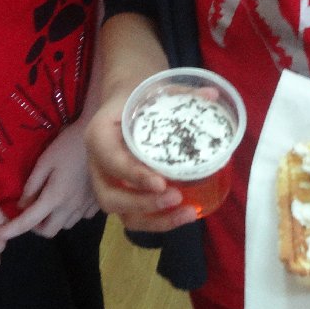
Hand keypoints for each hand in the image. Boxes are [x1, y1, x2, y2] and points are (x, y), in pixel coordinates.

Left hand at [0, 124, 101, 239]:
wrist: (99, 138)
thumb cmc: (68, 146)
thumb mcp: (44, 161)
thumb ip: (32, 186)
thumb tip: (21, 206)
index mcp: (55, 197)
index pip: (29, 221)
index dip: (13, 230)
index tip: (0, 234)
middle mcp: (70, 208)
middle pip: (49, 231)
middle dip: (36, 227)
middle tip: (31, 211)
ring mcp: (85, 207)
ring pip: (65, 226)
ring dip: (54, 220)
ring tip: (50, 204)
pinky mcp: (97, 202)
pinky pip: (80, 217)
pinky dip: (71, 214)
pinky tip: (70, 199)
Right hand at [83, 91, 193, 232]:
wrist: (125, 99)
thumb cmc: (136, 95)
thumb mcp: (153, 88)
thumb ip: (181, 92)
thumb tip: (212, 94)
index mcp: (99, 134)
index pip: (111, 160)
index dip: (134, 175)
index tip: (162, 183)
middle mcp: (97, 163)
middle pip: (109, 197)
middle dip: (143, 204)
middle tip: (176, 197)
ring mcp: (107, 181)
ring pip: (121, 213)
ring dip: (153, 220)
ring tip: (187, 213)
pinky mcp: (121, 192)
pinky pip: (134, 215)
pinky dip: (158, 220)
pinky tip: (184, 214)